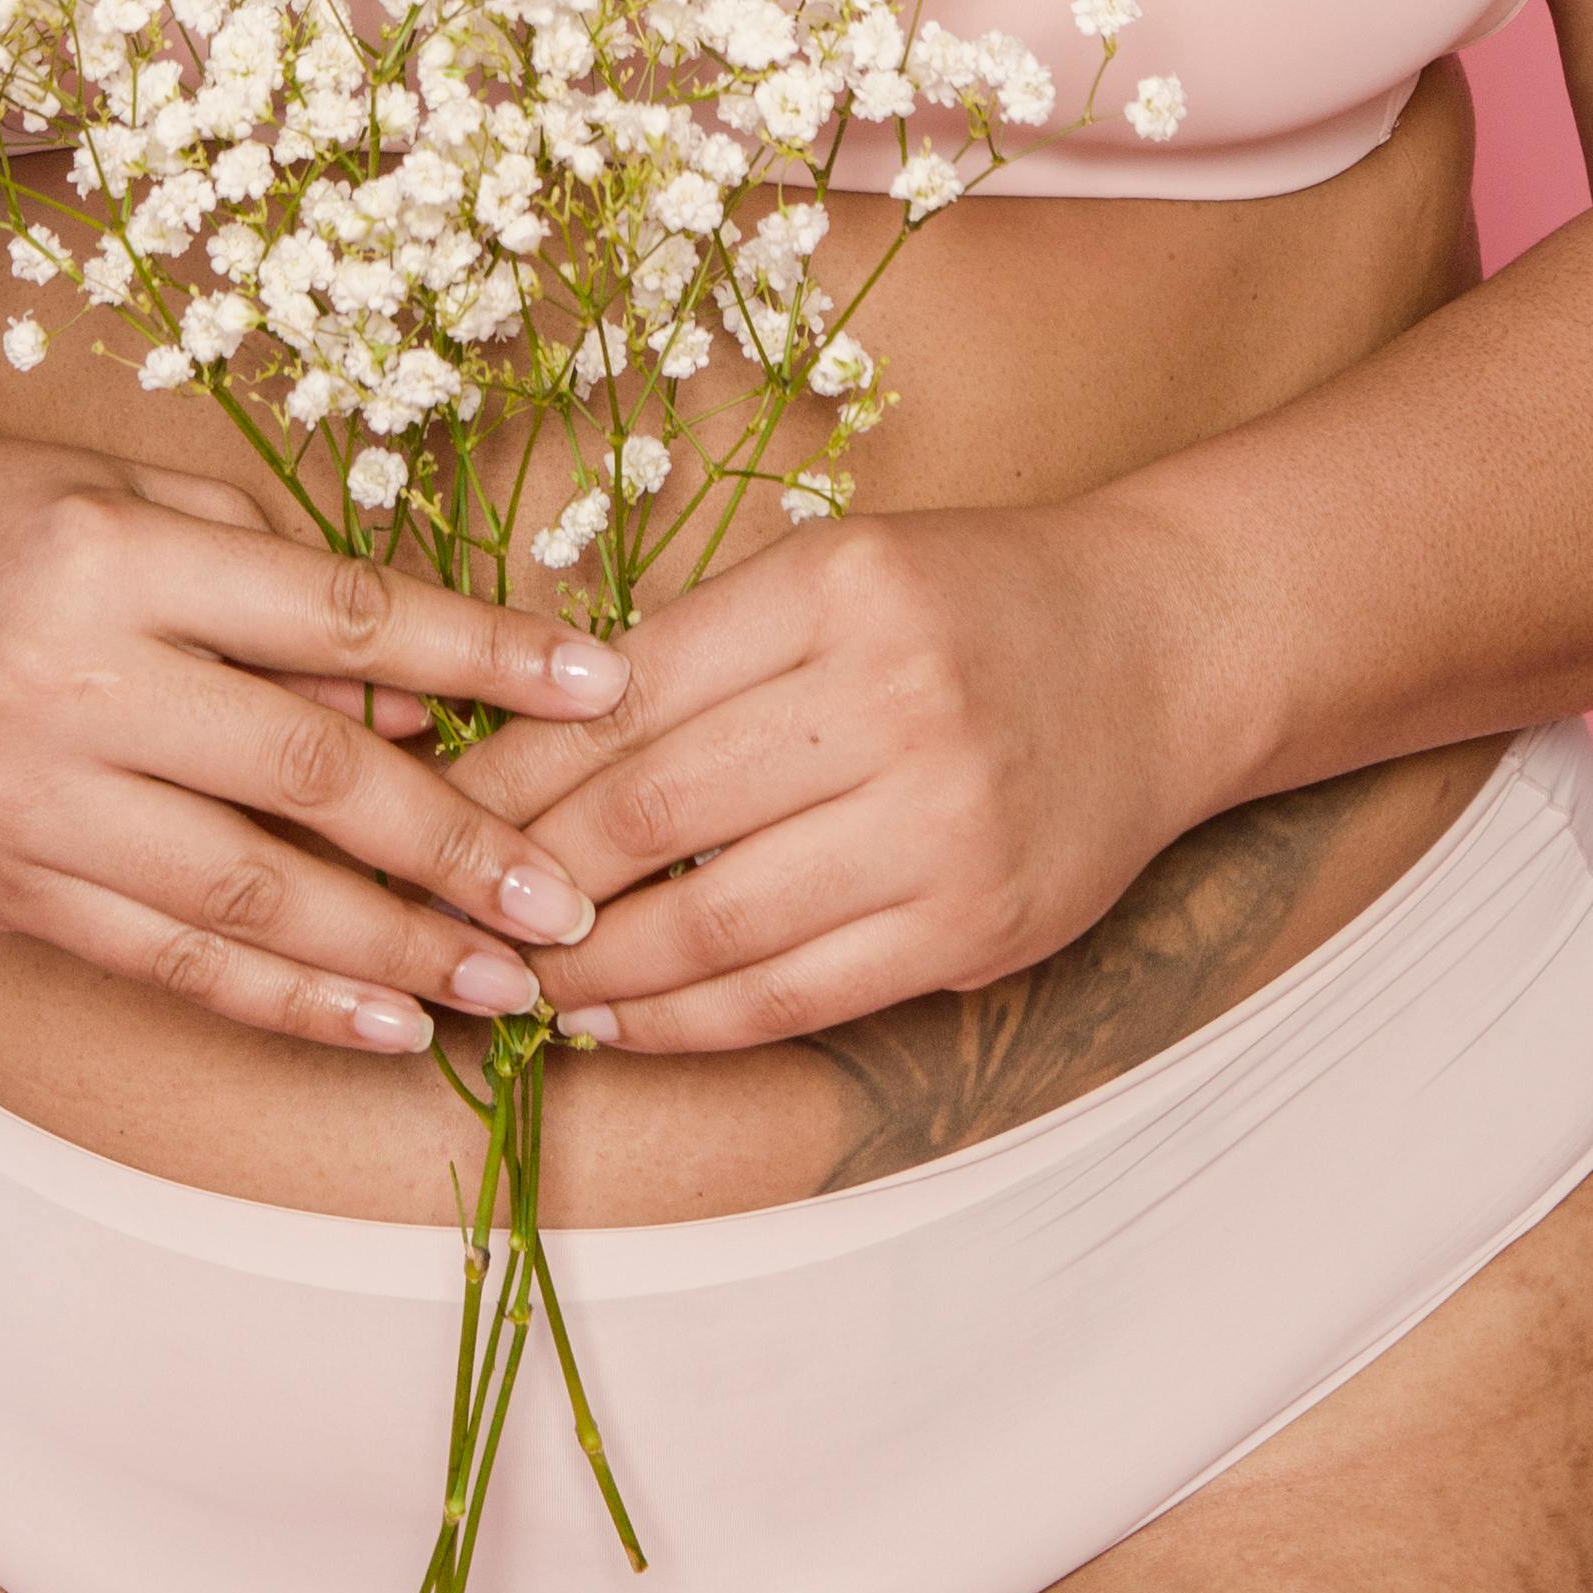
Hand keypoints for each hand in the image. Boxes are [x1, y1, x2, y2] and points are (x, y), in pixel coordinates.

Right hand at [0, 416, 626, 1055]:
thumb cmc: (5, 518)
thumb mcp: (150, 510)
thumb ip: (285, 601)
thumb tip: (431, 713)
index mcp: (123, 558)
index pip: (344, 617)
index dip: (485, 657)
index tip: (606, 685)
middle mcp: (71, 682)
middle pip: (307, 778)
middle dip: (456, 846)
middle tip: (568, 898)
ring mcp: (26, 801)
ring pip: (244, 896)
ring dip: (391, 950)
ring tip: (504, 985)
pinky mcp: (0, 889)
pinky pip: (165, 962)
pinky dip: (284, 999)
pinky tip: (379, 1019)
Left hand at [447, 491, 1226, 1052]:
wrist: (1166, 650)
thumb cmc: (972, 601)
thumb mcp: (836, 571)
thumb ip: (700, 646)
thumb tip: (524, 739)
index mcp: (839, 587)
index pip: (628, 690)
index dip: (512, 762)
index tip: (426, 801)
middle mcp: (892, 699)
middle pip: (654, 807)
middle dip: (524, 870)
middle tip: (438, 906)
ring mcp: (940, 824)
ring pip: (714, 922)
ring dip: (590, 968)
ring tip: (511, 978)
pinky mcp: (973, 927)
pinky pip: (794, 995)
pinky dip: (688, 1020)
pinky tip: (618, 1019)